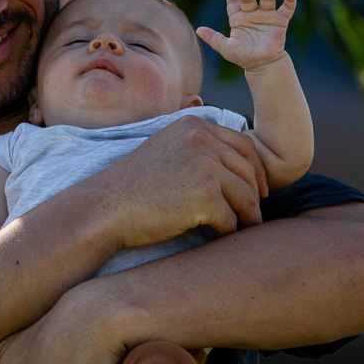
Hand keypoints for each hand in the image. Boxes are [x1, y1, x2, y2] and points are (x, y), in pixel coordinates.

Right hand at [80, 112, 266, 247]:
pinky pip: (231, 219)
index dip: (256, 169)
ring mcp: (205, 166)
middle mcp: (202, 140)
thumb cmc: (132, 186)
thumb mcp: (165, 149)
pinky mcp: (205, 196)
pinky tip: (218, 238)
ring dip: (247, 217)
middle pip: (248, 170)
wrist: (105, 208)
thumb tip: (234, 162)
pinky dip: (227, 232)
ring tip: (243, 230)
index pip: (244, 144)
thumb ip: (196, 147)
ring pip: (245, 197)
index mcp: (193, 125)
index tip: (258, 190)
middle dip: (255, 195)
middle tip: (253, 215)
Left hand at [196, 0, 295, 72]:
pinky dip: (290, 1)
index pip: (233, 1)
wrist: (262, 65)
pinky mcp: (280, 21)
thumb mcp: (226, 48)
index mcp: (238, 18)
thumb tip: (198, 30)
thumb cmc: (243, 56)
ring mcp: (267, 16)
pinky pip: (287, 8)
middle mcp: (252, 14)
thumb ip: (213, 38)